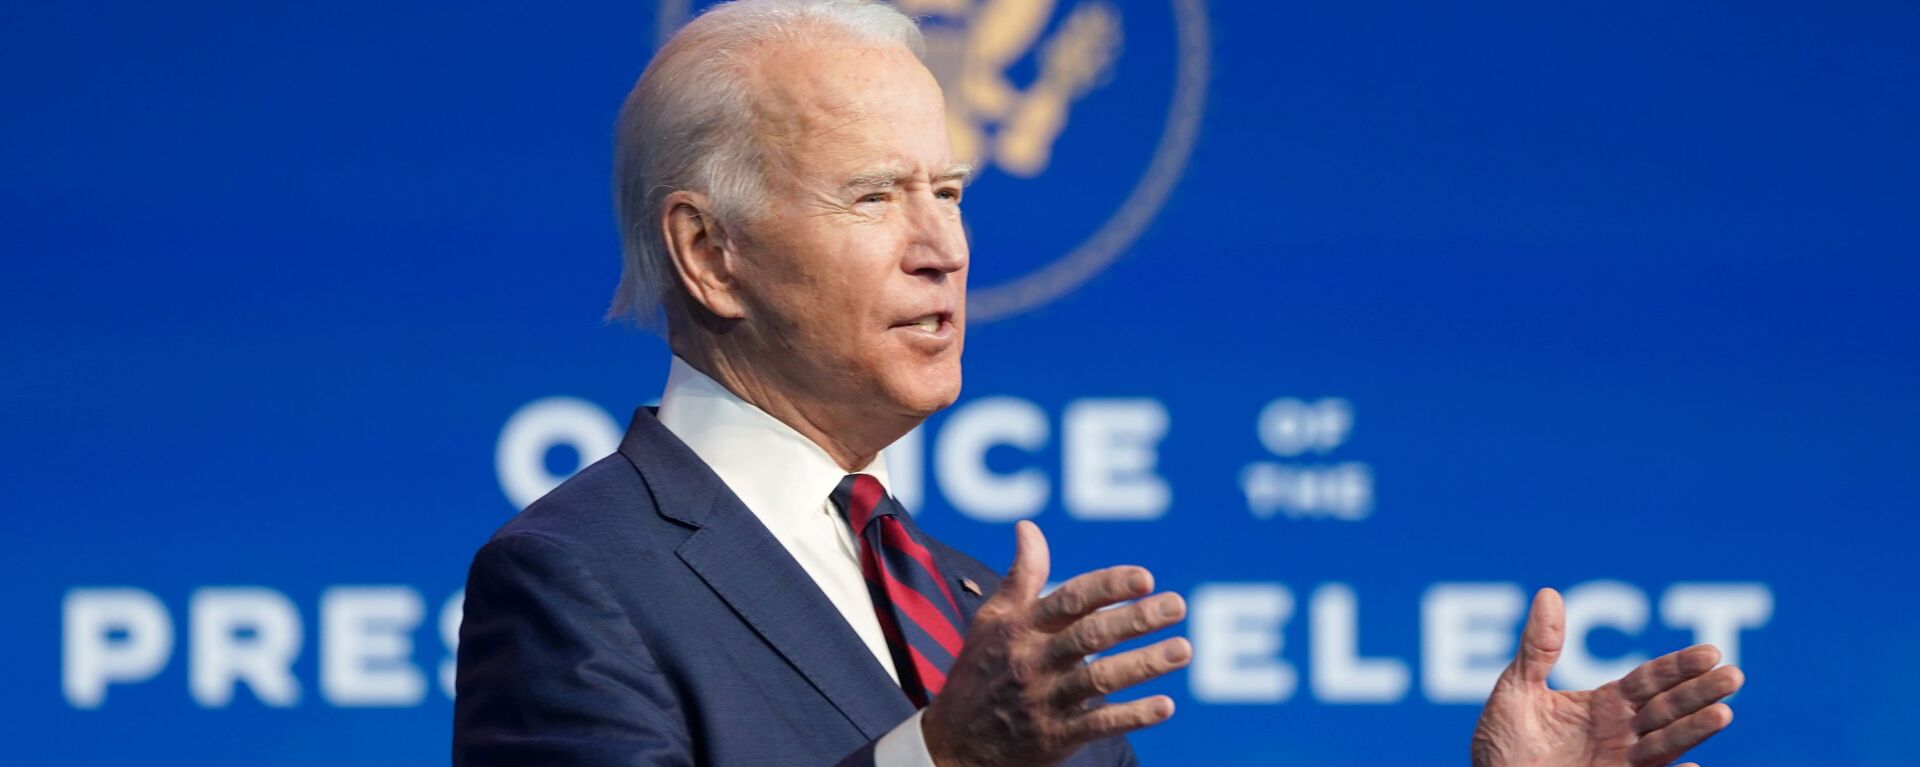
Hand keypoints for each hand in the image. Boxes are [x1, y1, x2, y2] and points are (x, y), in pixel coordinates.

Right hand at [923, 521, 1189, 766]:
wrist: (953, 745)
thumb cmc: (979, 672)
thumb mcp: (991, 621)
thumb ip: (1020, 576)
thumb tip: (1028, 527)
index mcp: (1021, 628)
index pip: (1070, 600)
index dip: (1108, 586)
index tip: (1145, 577)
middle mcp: (1033, 661)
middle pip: (1090, 636)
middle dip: (1136, 619)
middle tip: (1178, 604)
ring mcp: (1043, 701)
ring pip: (1100, 680)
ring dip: (1145, 664)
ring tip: (1183, 650)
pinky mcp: (1054, 738)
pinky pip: (1098, 725)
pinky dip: (1133, 716)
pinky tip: (1165, 706)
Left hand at [1472, 588, 1744, 766]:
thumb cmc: (1502, 744)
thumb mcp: (1516, 690)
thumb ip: (1538, 648)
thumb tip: (1548, 593)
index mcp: (1603, 706)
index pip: (1649, 681)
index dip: (1679, 667)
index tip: (1711, 652)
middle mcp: (1620, 734)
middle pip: (1667, 708)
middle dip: (1699, 693)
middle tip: (1734, 675)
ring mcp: (1621, 763)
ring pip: (1665, 743)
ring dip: (1694, 730)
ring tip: (1723, 713)